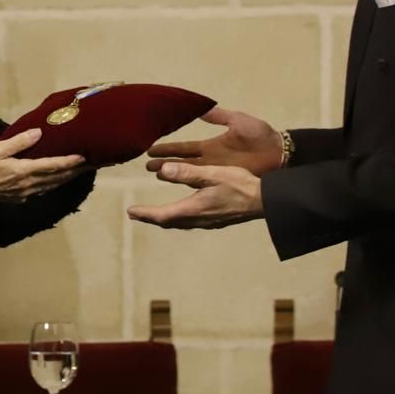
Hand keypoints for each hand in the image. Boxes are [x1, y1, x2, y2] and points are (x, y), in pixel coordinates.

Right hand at [0, 129, 85, 203]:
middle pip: (56, 177)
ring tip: (78, 171)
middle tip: (88, 164)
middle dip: (73, 170)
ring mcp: (27, 193)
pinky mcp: (23, 197)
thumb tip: (38, 133)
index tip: (82, 157)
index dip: (68, 162)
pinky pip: (44, 190)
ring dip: (66, 178)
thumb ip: (18, 142)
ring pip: (52, 185)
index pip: (52, 166)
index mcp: (24, 170)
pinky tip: (59, 180)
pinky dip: (55, 184)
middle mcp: (30, 184)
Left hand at [128, 163, 263, 229]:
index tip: (130, 212)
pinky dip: (177, 217)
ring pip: (179, 223)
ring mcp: (207, 222)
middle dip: (151, 217)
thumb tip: (163, 171)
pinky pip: (189, 221)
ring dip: (164, 218)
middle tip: (136, 214)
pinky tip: (180, 212)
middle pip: (168, 222)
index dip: (145, 214)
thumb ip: (188, 173)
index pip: (163, 215)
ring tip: (153, 214)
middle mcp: (198, 219)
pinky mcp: (215, 221)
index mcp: (194, 209)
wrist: (264, 202)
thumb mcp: (213, 174)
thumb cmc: (240, 185)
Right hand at [146, 107, 281, 176]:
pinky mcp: (226, 181)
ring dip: (173, 175)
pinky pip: (204, 185)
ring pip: (189, 175)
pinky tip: (179, 187)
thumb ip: (219, 116)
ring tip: (157, 175)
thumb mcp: (238, 121)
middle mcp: (210, 160)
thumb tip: (200, 109)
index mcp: (211, 146)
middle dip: (164, 164)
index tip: (150, 149)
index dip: (168, 148)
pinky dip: (190, 186)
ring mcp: (217, 172)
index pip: (184, 148)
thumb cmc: (261, 136)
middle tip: (146, 165)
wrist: (280, 153)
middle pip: (181, 163)